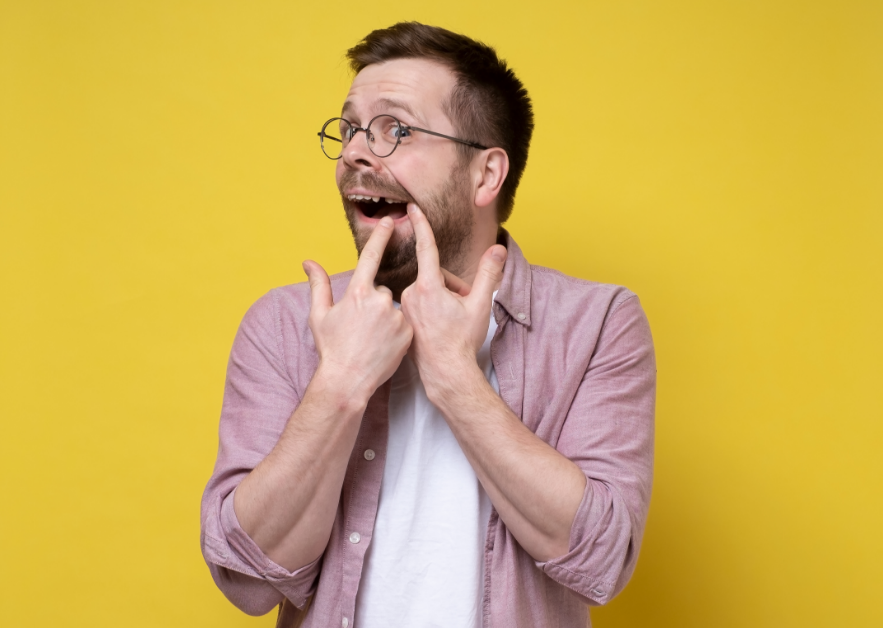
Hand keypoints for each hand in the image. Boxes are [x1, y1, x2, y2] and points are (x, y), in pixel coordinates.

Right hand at [303, 216, 412, 401]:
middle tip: (361, 327)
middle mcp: (379, 300)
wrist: (348, 380)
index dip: (381, 236)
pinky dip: (396, 329)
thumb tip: (308, 262)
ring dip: (384, 316)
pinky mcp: (408, 331)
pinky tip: (384, 344)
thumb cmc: (331, 348)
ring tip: (372, 338)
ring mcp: (396, 316)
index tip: (390, 221)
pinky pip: (403, 321)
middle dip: (372, 303)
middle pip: (380, 290)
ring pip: (392, 307)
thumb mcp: (319, 315)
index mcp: (357, 293)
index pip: (371, 256)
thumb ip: (318, 285)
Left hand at [400, 203, 506, 397]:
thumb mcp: (480, 305)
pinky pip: (419, 303)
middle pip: (435, 275)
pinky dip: (431, 309)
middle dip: (452, 286)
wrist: (445, 372)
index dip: (421, 225)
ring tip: (451, 320)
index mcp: (428, 286)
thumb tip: (498, 250)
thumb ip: (488, 274)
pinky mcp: (403, 318)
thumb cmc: (461, 341)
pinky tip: (439, 328)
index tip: (411, 208)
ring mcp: (405, 307)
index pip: (426, 248)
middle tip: (464, 307)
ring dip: (442, 298)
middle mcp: (411, 294)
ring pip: (427, 290)